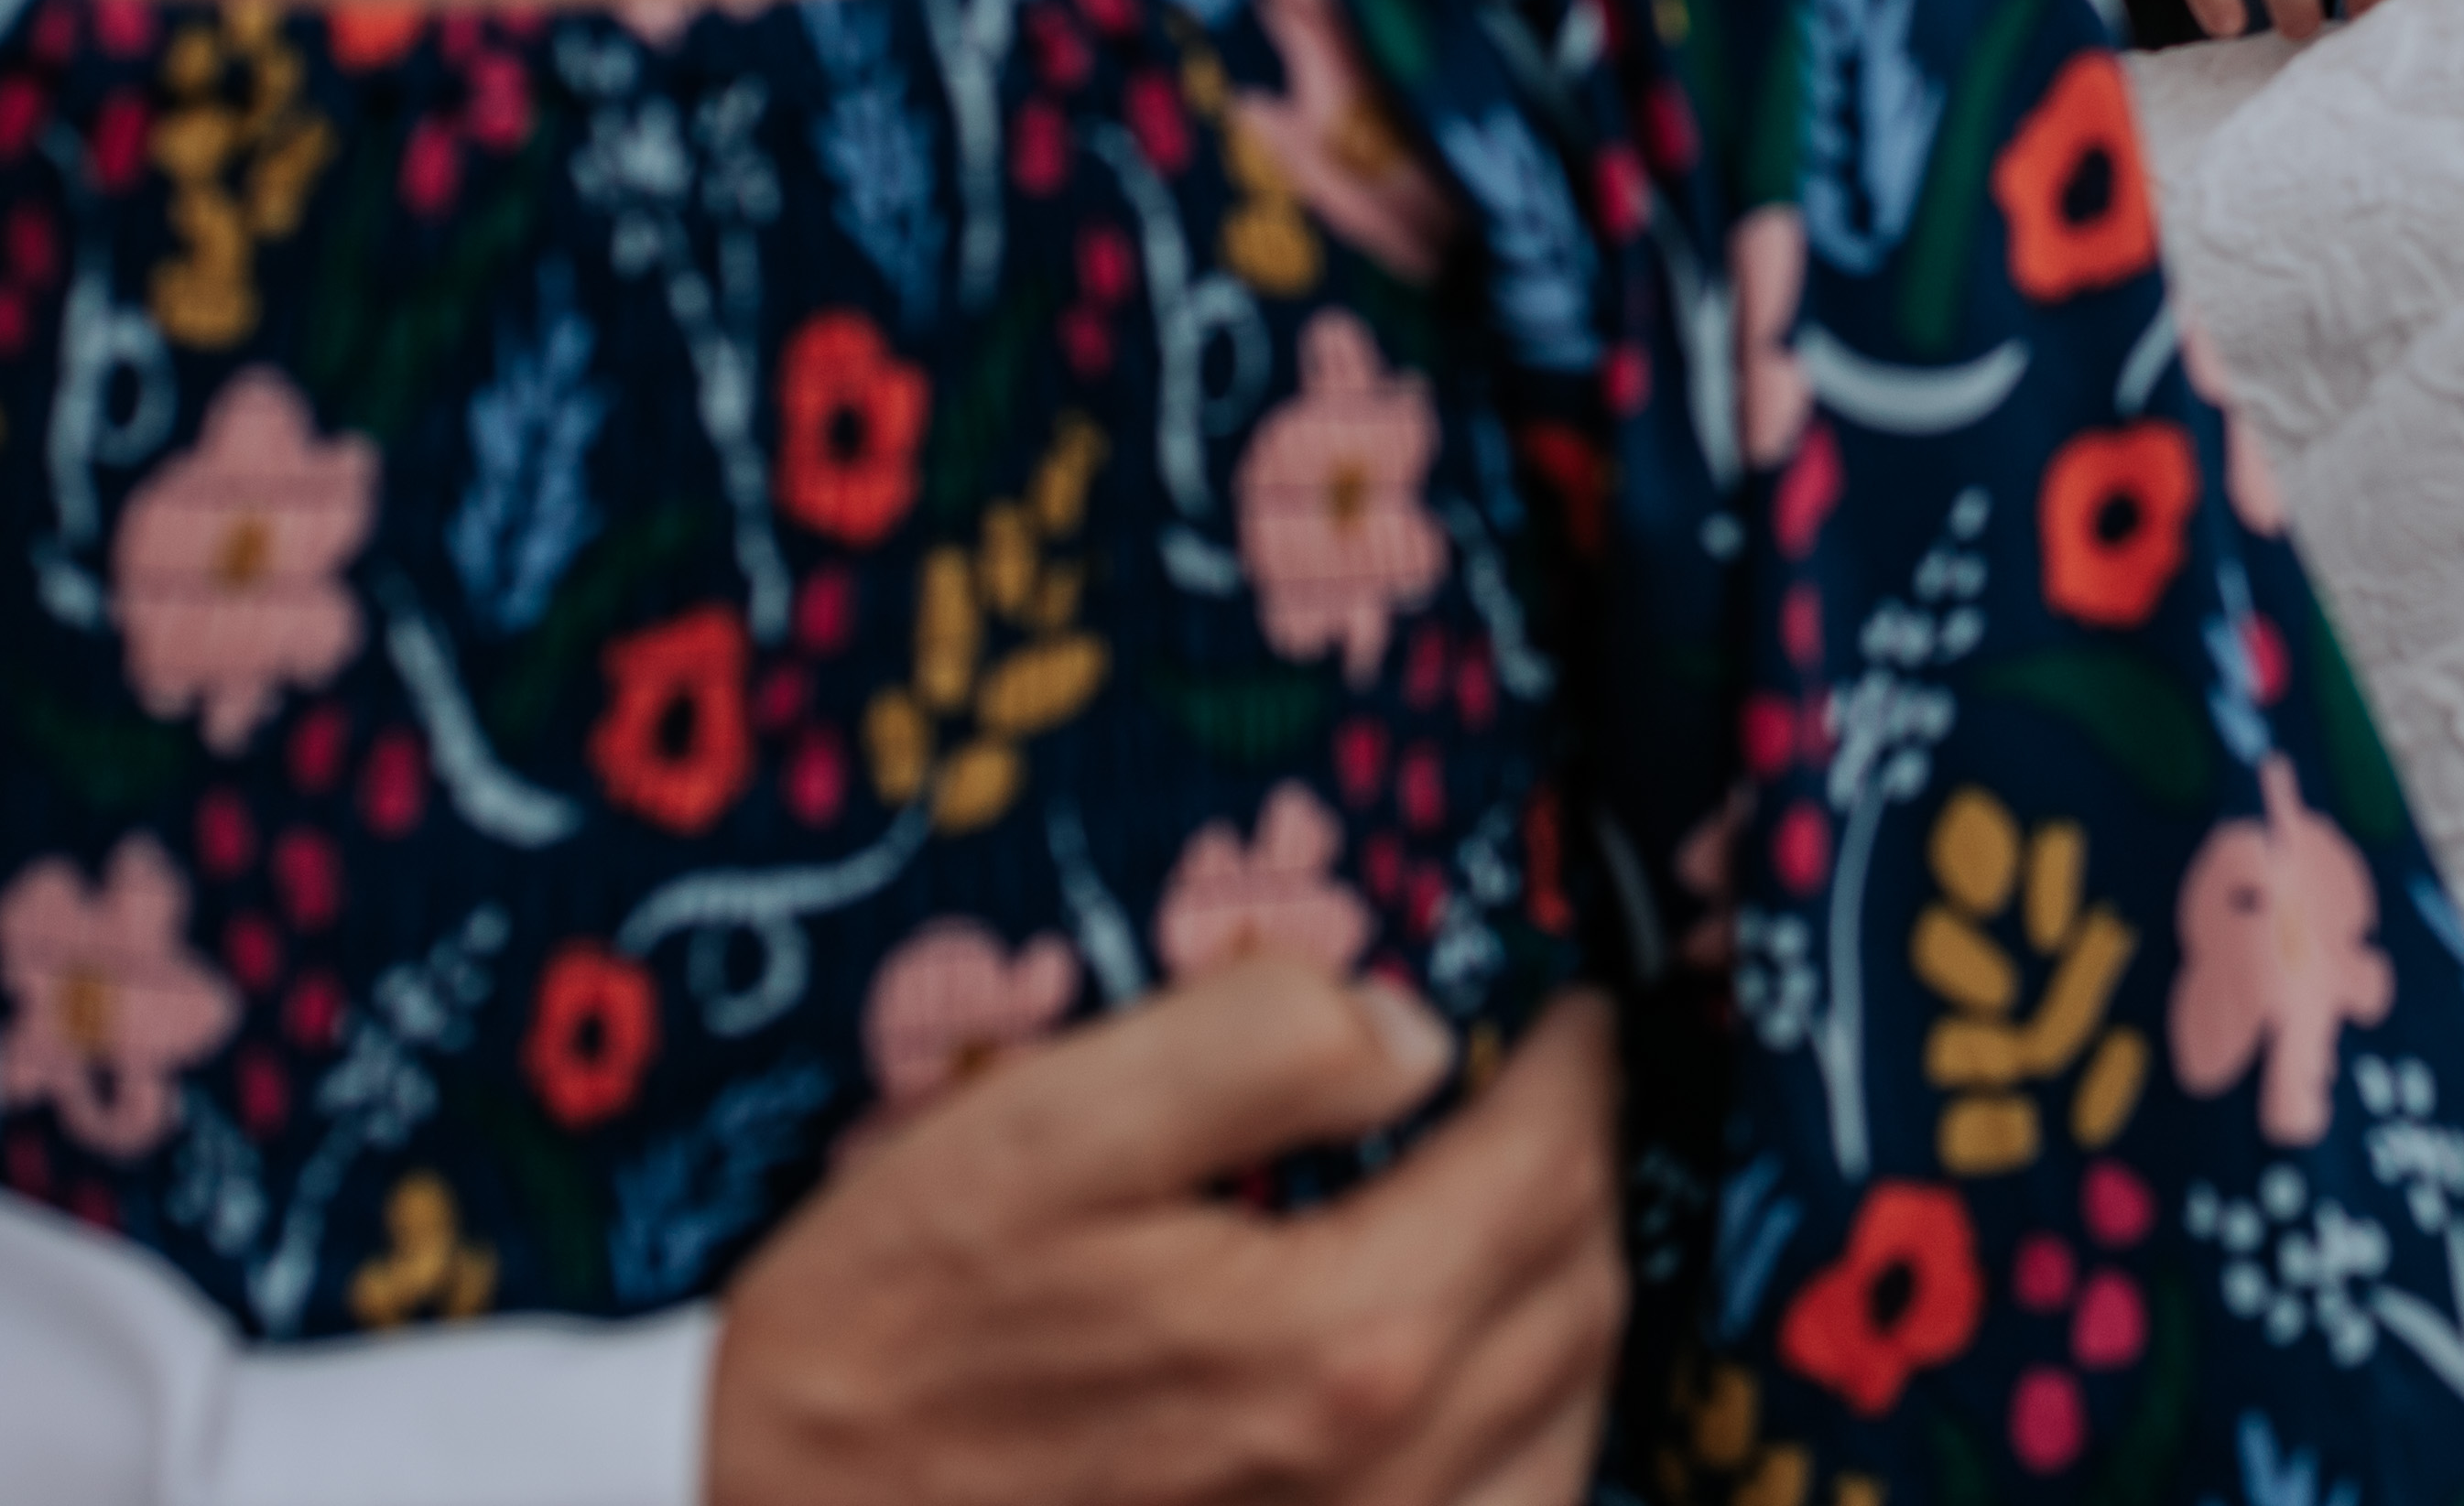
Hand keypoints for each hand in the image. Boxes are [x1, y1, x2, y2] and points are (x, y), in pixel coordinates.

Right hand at [707, 970, 1625, 1505]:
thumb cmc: (877, 1341)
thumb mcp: (1034, 1136)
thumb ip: (1251, 1049)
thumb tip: (1418, 1032)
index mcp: (1342, 1339)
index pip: (1551, 1168)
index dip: (1574, 1066)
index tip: (1566, 1006)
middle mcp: (1389, 1482)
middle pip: (1579, 1295)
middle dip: (1586, 1173)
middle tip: (1552, 1091)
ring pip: (1567, 1427)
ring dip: (1570, 1309)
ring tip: (1525, 1217)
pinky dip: (1525, 1442)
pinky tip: (1471, 1383)